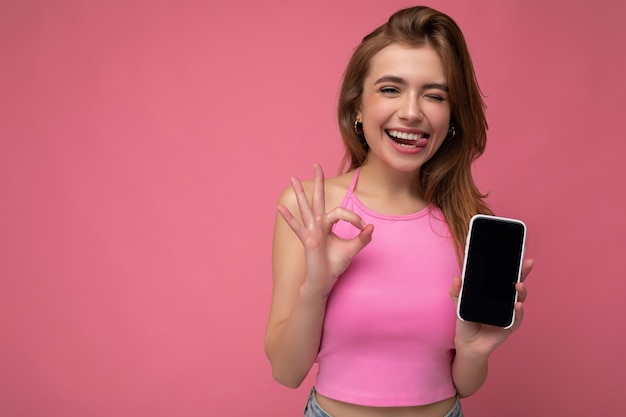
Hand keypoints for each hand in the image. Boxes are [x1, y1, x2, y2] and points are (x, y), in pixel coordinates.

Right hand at [277, 164, 373, 296]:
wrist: (324, 281)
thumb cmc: (335, 264)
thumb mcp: (352, 249)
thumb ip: (362, 238)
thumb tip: (371, 227)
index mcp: (327, 224)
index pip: (340, 212)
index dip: (353, 217)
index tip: (363, 227)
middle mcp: (318, 224)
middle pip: (318, 199)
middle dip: (318, 181)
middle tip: (316, 164)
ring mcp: (311, 231)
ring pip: (306, 208)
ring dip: (300, 192)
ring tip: (293, 177)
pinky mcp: (308, 240)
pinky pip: (297, 227)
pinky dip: (288, 218)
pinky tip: (279, 207)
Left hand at [449, 259, 533, 355]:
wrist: (468, 343)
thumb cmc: (466, 320)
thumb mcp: (459, 303)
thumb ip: (456, 291)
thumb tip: (457, 278)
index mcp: (494, 292)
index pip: (504, 276)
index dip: (512, 266)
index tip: (517, 254)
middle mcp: (504, 300)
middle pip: (516, 284)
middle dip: (523, 273)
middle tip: (527, 263)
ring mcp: (509, 312)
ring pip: (519, 298)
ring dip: (521, 291)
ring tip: (518, 286)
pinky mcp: (510, 325)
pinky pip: (517, 318)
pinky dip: (519, 312)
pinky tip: (517, 305)